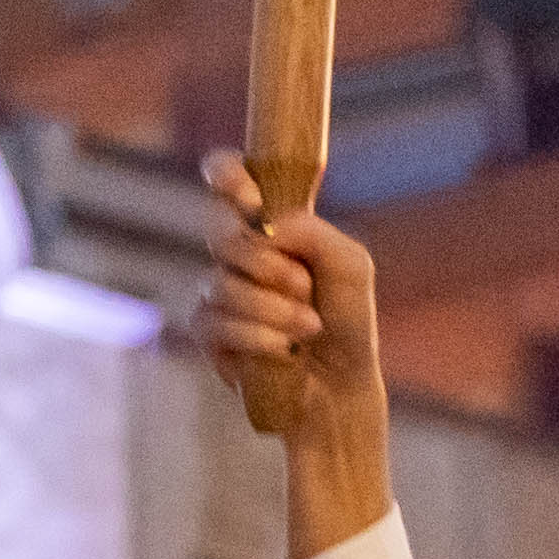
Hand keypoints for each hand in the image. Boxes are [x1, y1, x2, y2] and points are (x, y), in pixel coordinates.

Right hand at [195, 156, 386, 436]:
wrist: (341, 383)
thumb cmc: (346, 320)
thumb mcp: (350, 265)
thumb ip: (313, 233)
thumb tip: (266, 229)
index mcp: (270, 224)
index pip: (228, 177)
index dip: (227, 175)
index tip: (253, 201)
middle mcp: (238, 252)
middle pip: (218, 229)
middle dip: (260, 259)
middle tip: (301, 283)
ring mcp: (219, 291)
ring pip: (222, 283)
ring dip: (271, 308)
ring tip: (308, 327)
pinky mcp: (209, 333)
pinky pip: (215, 322)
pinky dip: (257, 336)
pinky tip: (285, 350)